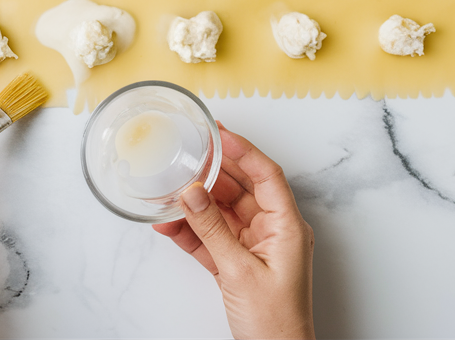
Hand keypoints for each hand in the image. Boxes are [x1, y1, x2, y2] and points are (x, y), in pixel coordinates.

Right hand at [153, 125, 314, 339]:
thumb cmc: (275, 322)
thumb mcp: (240, 271)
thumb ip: (212, 230)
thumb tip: (192, 194)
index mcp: (286, 226)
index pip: (266, 175)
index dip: (243, 151)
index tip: (218, 133)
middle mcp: (271, 231)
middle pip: (241, 188)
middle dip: (214, 171)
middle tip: (190, 151)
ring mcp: (253, 246)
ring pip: (221, 212)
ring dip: (196, 203)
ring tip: (171, 187)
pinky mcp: (235, 263)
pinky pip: (210, 237)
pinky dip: (190, 230)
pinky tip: (168, 222)